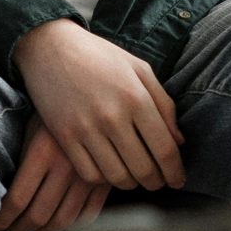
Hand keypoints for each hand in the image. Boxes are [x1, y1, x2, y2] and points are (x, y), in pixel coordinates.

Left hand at [0, 119, 111, 230]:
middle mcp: (67, 167)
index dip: (0, 220)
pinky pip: (87, 215)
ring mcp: (90, 176)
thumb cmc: (50, 111)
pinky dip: (69, 225)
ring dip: (42, 230)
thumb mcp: (29, 131)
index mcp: (41, 152)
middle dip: (18, 228)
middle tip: (8, 228)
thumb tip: (1, 202)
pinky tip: (56, 221)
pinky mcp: (106, 180)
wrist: (91, 92)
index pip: (16, 201)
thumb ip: (19, 165)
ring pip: (63, 220)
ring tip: (29, 228)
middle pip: (38, 215)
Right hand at [11, 18, 185, 190]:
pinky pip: (90, 174)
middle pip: (143, 169)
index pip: (165, 149)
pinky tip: (109, 171)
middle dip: (156, 182)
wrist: (50, 47)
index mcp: (136, 98)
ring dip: (131, 183)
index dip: (176, 172)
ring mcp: (86, 129)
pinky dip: (104, 179)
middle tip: (159, 182)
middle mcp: (113, 116)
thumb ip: (164, 104)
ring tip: (135, 178)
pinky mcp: (64, 137)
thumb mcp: (140, 69)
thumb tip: (180, 141)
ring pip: (117, 177)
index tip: (178, 180)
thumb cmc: (100, 56)